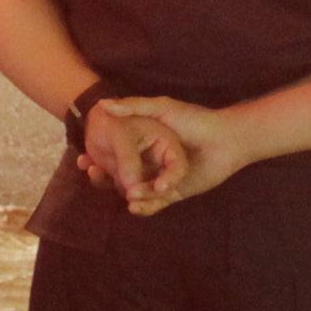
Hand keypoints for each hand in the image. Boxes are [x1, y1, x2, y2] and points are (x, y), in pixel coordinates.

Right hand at [98, 96, 247, 216]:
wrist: (226, 139)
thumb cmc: (195, 120)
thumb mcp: (162, 108)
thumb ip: (134, 107)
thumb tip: (104, 104)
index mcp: (147, 145)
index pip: (119, 155)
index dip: (101, 158)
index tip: (84, 159)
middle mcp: (152, 163)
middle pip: (124, 176)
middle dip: (107, 179)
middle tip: (92, 175)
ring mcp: (163, 179)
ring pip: (139, 191)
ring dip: (126, 195)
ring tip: (114, 193)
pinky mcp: (176, 193)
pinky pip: (157, 203)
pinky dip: (145, 207)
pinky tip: (133, 206)